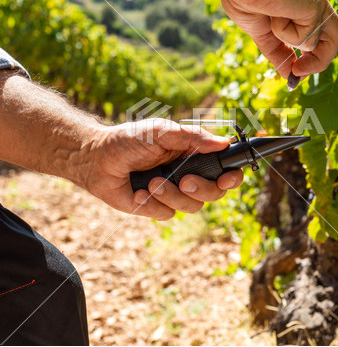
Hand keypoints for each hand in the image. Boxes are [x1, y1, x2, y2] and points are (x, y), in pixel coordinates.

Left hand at [83, 119, 242, 219]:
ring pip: (192, 206)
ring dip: (172, 195)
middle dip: (203, 189)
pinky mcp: (156, 207)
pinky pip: (167, 214)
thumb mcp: (162, 132)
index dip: (232, 177)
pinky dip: (152, 203)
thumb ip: (193, 137)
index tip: (226, 178)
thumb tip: (224, 142)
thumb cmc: (129, 139)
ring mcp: (173, 193)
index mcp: (195, 155)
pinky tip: (138, 191)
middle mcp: (189, 175)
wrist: (97, 158)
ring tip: (151, 182)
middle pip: (215, 193)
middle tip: (184, 180)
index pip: (225, 169)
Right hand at [215, 0, 337, 79]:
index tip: (295, 71)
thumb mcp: (262, 32)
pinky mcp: (317, 5)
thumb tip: (288, 75)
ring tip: (273, 21)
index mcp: (303, 1)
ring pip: (320, 42)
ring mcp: (318, 1)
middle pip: (333, 38)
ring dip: (290, 40)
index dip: (312, 57)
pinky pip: (305, 39)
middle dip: (318, 62)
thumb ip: (278, 51)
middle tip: (297, 72)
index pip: (318, 33)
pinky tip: (273, 12)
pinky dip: (284, 32)